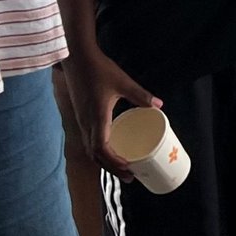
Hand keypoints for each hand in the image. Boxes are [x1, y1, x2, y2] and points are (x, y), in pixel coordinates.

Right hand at [61, 46, 161, 178]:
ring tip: (121, 167)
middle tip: (129, 175)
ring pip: (90, 149)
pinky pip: (89, 140)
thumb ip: (140, 95)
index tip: (128, 168)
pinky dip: (99, 150)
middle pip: (95, 154)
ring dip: (104, 161)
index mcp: (96, 118)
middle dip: (111, 167)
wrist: (76, 60)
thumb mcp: (123, 82)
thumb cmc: (99, 70)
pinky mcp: (81, 116)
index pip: (102, 148)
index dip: (114, 161)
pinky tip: (111, 149)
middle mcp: (86, 123)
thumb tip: (159, 106)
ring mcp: (81, 121)